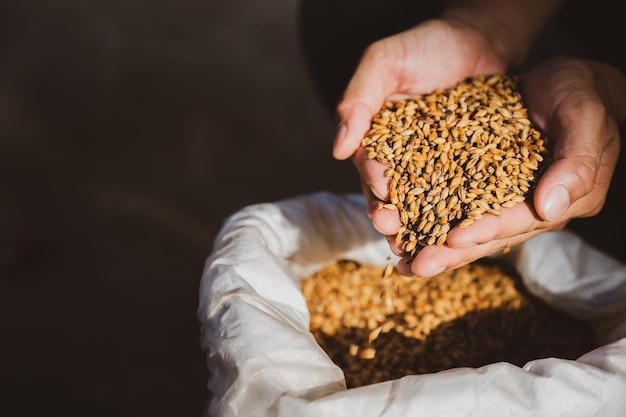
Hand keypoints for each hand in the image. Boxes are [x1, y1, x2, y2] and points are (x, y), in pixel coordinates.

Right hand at [332, 18, 509, 274]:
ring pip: (424, 202)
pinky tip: (462, 233)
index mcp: (376, 137)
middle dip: (392, 214)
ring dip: (421, 226)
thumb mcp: (384, 62)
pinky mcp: (467, 168)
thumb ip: (357, 100)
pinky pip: (461, 194)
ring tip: (423, 245)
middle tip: (396, 232)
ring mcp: (435, 165)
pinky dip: (458, 215)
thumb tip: (337, 150)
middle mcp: (402, 156)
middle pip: (392, 194)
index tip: (382, 194)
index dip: (372, 183)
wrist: (482, 37)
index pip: (368, 166)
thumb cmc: (427, 44)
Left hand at [397, 56, 625, 276]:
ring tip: (401, 260)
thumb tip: (548, 209)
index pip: (519, 221)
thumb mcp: (584, 118)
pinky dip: (429, 213)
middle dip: (450, 252)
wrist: (565, 80)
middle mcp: (531, 207)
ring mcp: (505, 197)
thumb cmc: (581, 94)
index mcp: (561, 200)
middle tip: (415, 267)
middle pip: (487, 235)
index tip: (453, 238)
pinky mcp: (483, 181)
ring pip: (466, 224)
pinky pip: (454, 200)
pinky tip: (403, 224)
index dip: (486, 230)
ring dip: (434, 242)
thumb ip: (575, 163)